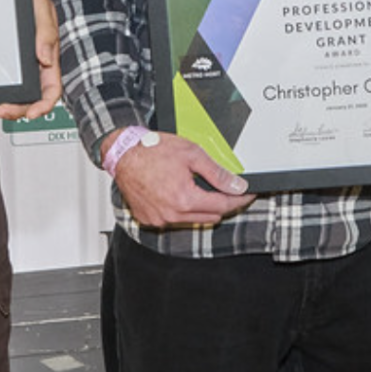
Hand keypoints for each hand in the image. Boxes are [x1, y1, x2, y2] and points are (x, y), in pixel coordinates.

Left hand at [0, 0, 62, 126]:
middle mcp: (31, 65)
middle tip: (2, 111)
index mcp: (48, 55)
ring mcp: (13, 67)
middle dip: (16, 109)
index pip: (51, 88)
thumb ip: (46, 32)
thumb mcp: (42, 8)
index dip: (44, 104)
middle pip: (28, 98)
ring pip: (8, 95)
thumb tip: (45, 58)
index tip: (32, 112)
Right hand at [106, 130, 254, 227]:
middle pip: (210, 217)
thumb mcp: (192, 154)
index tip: (247, 195)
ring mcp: (159, 220)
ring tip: (200, 188)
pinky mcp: (149, 220)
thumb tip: (237, 185)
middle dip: (222, 204)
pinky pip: (175, 220)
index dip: (239, 200)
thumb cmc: (153, 150)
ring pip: (193, 221)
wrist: (123, 154)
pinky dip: (182, 211)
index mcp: (184, 199)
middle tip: (228, 190)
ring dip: (202, 208)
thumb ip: (217, 173)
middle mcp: (172, 215)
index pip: (223, 206)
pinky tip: (180, 194)